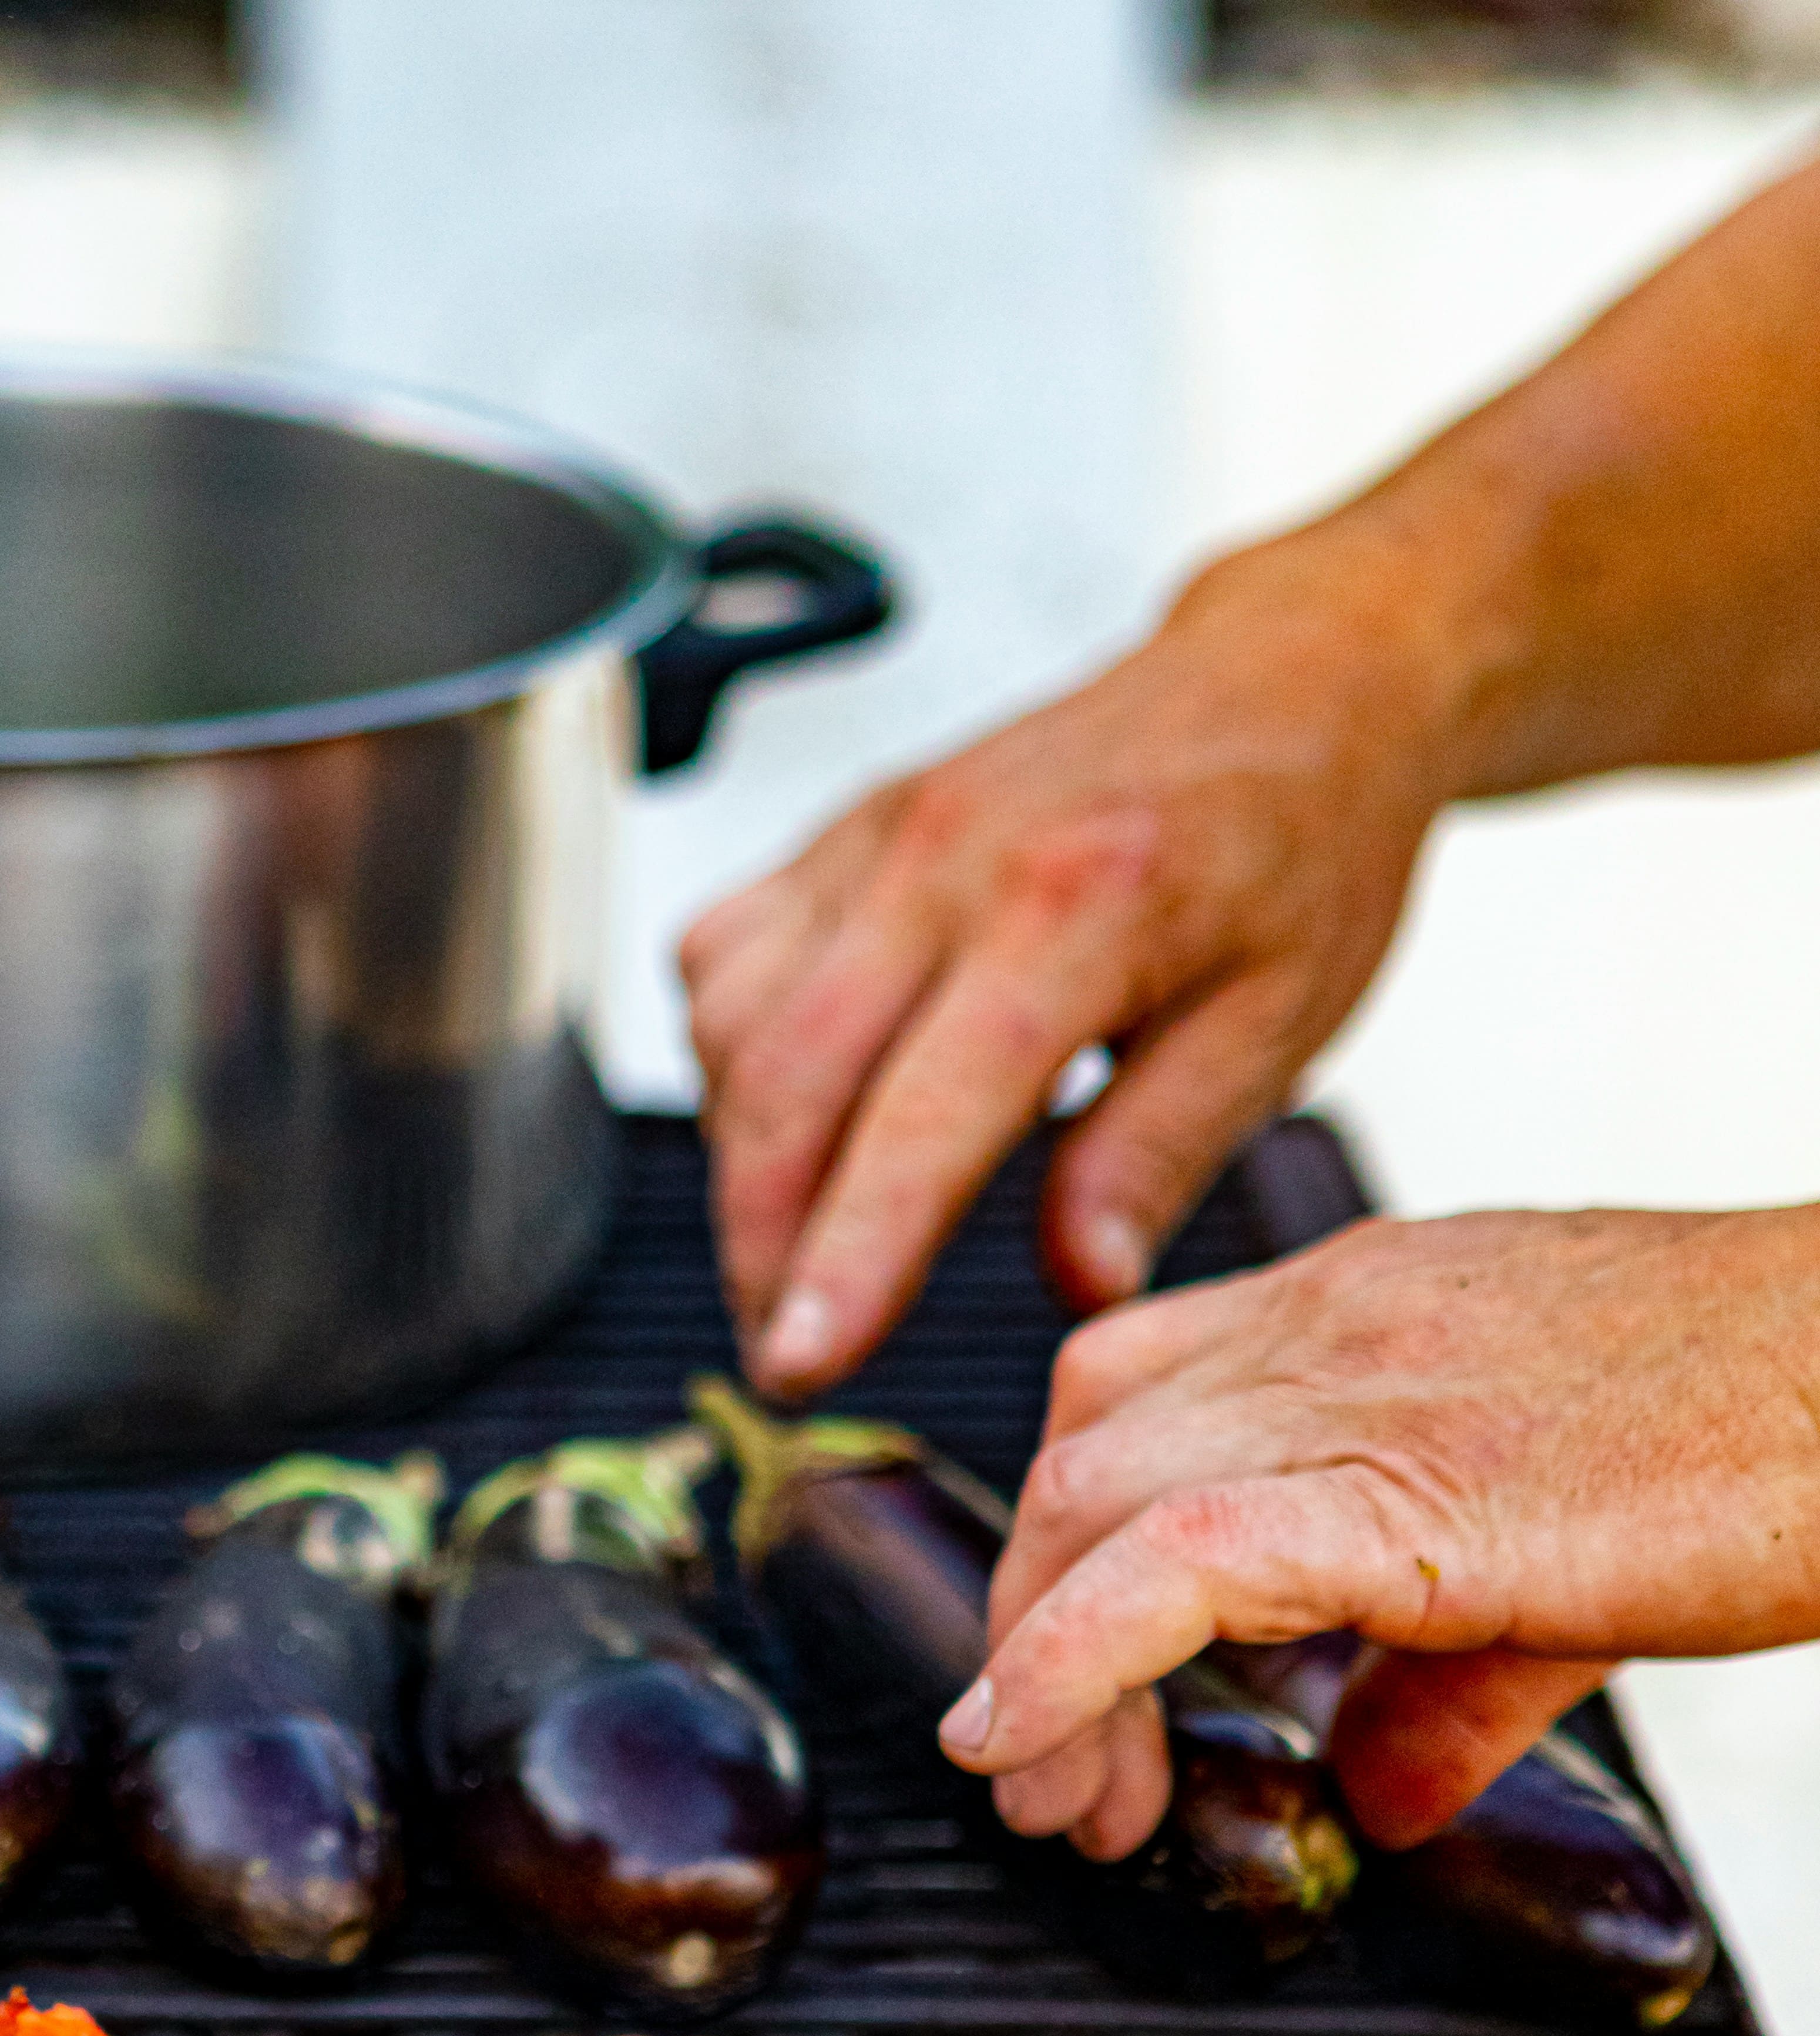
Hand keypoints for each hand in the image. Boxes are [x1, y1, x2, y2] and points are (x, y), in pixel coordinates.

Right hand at [682, 523, 1466, 1396]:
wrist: (1296, 672)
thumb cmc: (1307, 841)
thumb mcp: (1283, 1016)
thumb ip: (1161, 1152)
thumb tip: (1080, 1287)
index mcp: (1078, 906)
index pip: (921, 1112)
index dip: (847, 1252)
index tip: (802, 1363)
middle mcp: (951, 856)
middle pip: (787, 1077)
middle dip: (762, 1241)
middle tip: (784, 1360)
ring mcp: (882, 830)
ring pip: (735, 1021)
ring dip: (741, 1160)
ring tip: (793, 1260)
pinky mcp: (847, 824)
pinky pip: (728, 952)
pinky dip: (729, 1053)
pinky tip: (787, 1116)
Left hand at [942, 1207, 1819, 1853]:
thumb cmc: (1778, 1431)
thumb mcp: (1573, 1557)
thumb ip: (1449, 1683)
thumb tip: (1376, 1794)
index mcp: (1365, 1312)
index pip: (1137, 1391)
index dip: (1068, 1537)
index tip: (1058, 1663)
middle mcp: (1332, 1325)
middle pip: (1080, 1449)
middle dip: (1027, 1617)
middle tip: (1048, 1770)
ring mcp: (1355, 1388)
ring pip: (1090, 1495)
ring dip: (1034, 1662)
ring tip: (1057, 1795)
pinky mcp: (1400, 1485)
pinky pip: (1161, 1559)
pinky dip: (1062, 1656)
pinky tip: (1023, 1740)